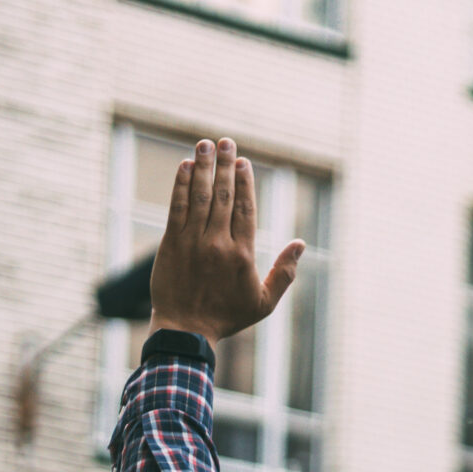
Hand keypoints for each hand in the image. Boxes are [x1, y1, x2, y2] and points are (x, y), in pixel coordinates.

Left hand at [146, 138, 306, 344]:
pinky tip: (186, 166)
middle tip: (225, 141)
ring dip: (204, 167)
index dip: (245, 181)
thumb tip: (301, 244)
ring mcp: (193, 242)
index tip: (243, 161)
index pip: (245, 208)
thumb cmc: (228, 317)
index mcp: (243, 255)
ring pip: (200, 196)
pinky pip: (177, 207)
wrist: (186, 330)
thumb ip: (285, 272)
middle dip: (225, 165)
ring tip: (205, 145)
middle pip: (224, 195)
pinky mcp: (171, 243)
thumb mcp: (264, 302)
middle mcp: (218, 243)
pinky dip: (181, 185)